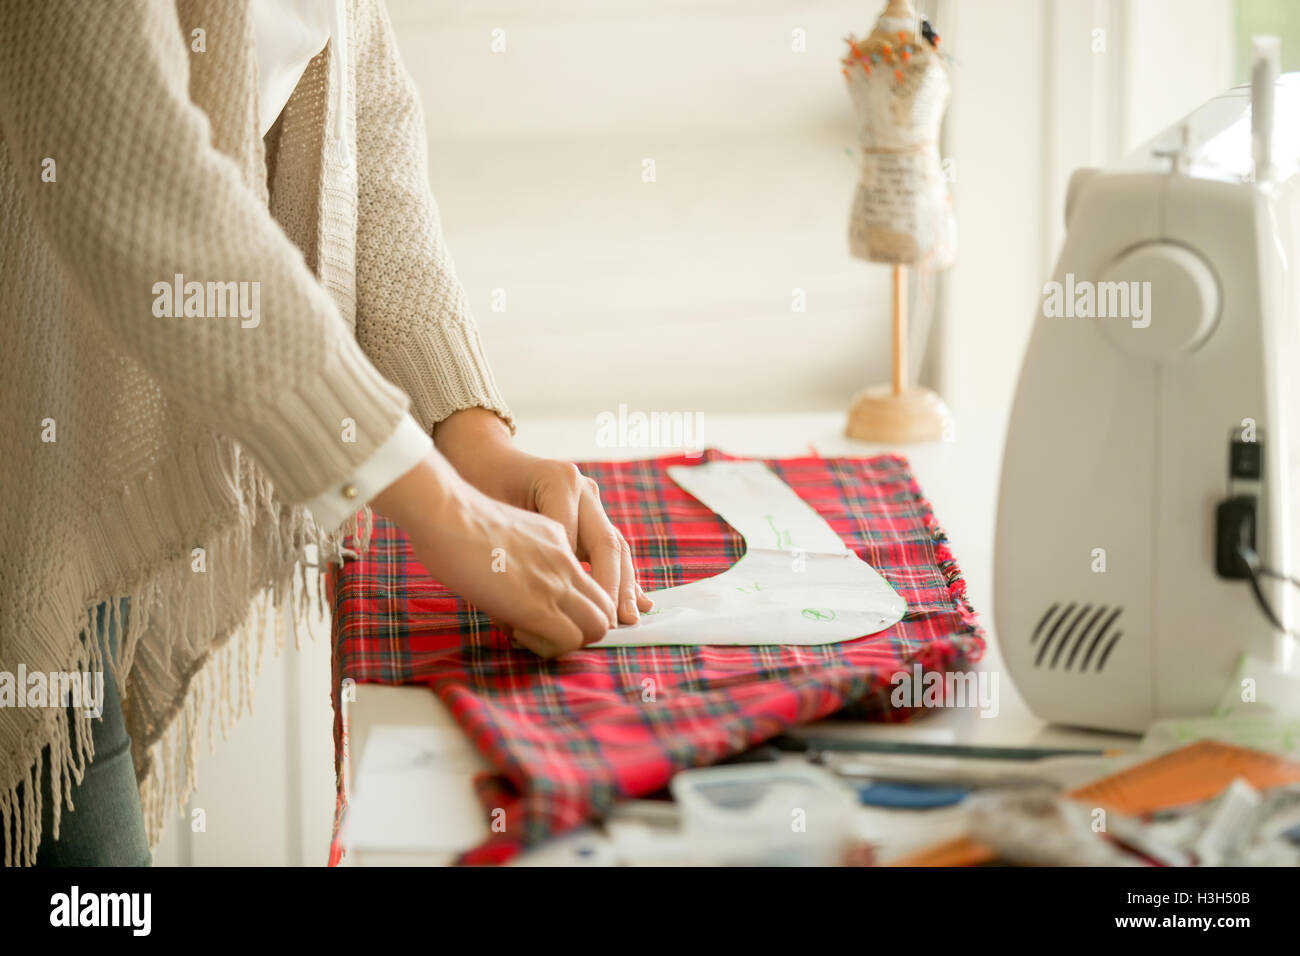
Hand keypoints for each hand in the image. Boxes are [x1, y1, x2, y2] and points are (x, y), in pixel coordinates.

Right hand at [371, 452, 616, 657]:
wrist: (444, 511)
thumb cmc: (456, 518)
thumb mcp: (504, 530)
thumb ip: (522, 554)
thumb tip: (518, 583)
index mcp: (557, 538)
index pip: (595, 577)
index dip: (585, 604)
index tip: (563, 617)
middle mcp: (566, 558)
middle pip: (606, 604)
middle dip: (587, 626)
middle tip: (551, 631)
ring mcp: (556, 580)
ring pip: (598, 625)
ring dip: (571, 638)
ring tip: (535, 634)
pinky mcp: (538, 604)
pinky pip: (569, 639)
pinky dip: (549, 647)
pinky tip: (519, 633)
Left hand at [434, 408, 653, 626]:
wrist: (485, 459)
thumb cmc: (479, 485)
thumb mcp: (491, 515)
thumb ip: (516, 551)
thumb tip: (532, 604)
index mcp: (560, 481)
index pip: (573, 540)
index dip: (575, 580)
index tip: (571, 618)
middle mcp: (584, 488)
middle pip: (606, 543)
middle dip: (612, 587)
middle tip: (615, 623)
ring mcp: (591, 499)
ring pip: (615, 547)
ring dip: (624, 585)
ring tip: (630, 619)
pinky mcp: (591, 514)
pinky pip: (609, 548)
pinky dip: (620, 576)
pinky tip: (635, 602)